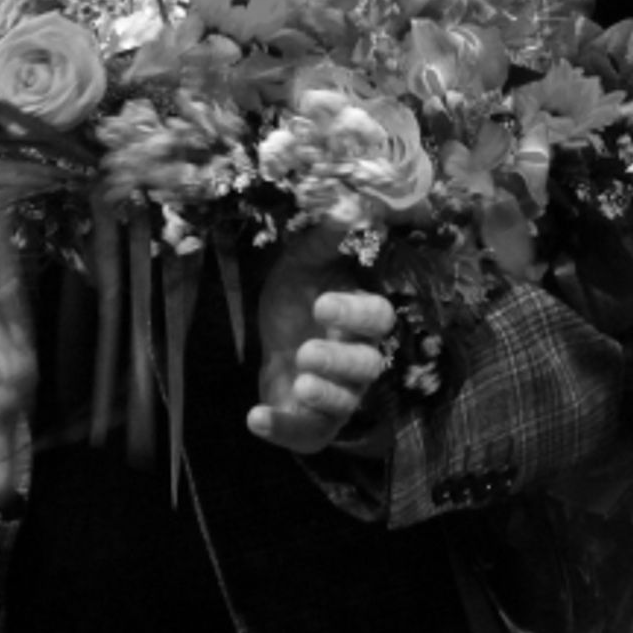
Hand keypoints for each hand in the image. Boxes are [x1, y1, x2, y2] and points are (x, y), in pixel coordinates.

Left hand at [249, 232, 393, 454]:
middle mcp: (357, 358)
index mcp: (360, 317)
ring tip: (299, 382)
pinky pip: (307, 433)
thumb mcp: (302, 262)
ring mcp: (338, 395)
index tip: (321, 304)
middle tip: (307, 352)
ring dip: (324, 395)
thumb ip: (324, 237)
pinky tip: (255, 418)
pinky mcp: (312, 423)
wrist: (273, 338)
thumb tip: (348, 199)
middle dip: (339, 360)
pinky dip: (283, 429)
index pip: (377, 317)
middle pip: (367, 366)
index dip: (354, 312)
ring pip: (346, 403)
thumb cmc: (298, 296)